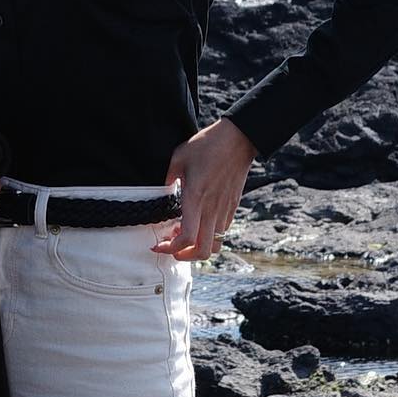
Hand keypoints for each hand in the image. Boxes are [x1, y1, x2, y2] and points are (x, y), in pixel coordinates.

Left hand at [151, 118, 257, 260]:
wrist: (239, 140)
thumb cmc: (207, 145)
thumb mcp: (178, 157)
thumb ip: (167, 178)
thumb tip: (161, 191)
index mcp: (196, 198)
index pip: (187, 238)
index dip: (171, 249)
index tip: (158, 245)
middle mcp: (211, 209)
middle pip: (203, 251)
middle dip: (184, 256)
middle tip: (171, 247)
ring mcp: (224, 210)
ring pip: (214, 245)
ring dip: (197, 247)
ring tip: (184, 234)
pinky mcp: (232, 207)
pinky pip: (221, 232)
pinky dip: (207, 236)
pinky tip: (198, 222)